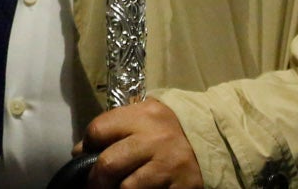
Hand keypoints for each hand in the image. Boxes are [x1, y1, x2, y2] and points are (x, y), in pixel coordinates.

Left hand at [79, 99, 202, 188]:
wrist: (216, 138)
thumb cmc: (170, 129)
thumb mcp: (144, 117)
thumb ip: (114, 128)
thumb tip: (80, 151)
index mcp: (144, 115)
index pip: (99, 130)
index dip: (88, 145)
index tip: (88, 156)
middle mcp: (157, 139)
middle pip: (108, 164)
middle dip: (95, 180)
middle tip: (95, 185)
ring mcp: (170, 166)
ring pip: (127, 188)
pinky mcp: (183, 188)